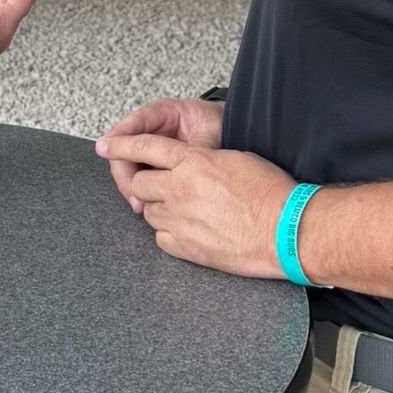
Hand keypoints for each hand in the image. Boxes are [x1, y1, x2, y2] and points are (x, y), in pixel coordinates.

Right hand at [95, 99, 223, 202]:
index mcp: (163, 113)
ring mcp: (151, 145)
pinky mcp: (154, 161)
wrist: (232, 130)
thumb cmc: (220, 126)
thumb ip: (192, 149)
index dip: (117, 139)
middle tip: (133, 195)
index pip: (133, 124)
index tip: (105, 150)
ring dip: (131, 184)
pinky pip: (139, 174)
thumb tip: (176, 166)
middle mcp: (152, 128)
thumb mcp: (209, 136)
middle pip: (124, 148)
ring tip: (141, 203)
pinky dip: (141, 188)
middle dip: (125, 173)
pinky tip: (147, 201)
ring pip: (129, 164)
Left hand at [95, 133, 291, 276]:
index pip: (145, 147)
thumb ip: (201, 160)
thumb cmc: (270, 192)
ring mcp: (180, 221)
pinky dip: (169, 232)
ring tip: (188, 209)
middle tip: (164, 186)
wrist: (287, 230)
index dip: (121, 144)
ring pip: (148, 211)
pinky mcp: (185, 248)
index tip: (105, 146)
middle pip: (139, 183)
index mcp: (192, 162)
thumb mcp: (234, 158)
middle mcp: (179, 190)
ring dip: (160, 208)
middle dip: (146, 183)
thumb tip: (188, 163)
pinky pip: (160, 237)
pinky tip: (191, 229)